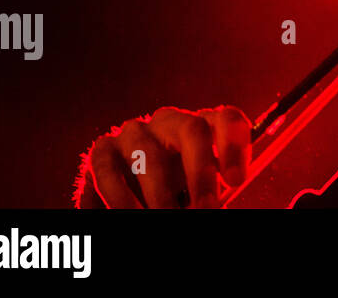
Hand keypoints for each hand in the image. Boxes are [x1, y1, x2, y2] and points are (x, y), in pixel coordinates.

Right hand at [75, 105, 251, 207]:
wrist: (130, 197)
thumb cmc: (177, 194)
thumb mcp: (198, 192)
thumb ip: (209, 195)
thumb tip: (217, 206)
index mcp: (203, 127)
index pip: (226, 119)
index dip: (234, 146)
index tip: (235, 181)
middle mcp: (170, 122)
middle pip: (192, 128)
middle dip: (200, 171)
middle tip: (205, 207)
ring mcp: (134, 133)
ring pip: (148, 154)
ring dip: (158, 193)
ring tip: (163, 217)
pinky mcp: (102, 151)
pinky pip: (108, 171)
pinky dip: (120, 199)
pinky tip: (130, 214)